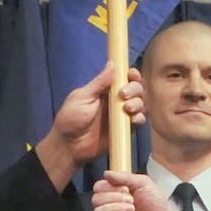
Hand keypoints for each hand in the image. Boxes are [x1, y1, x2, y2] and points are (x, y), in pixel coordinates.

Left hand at [36, 63, 145, 187]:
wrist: (69, 146)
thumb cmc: (71, 119)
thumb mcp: (82, 97)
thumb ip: (99, 83)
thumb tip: (112, 64)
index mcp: (105, 90)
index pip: (123, 78)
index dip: (131, 74)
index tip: (131, 75)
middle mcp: (116, 101)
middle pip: (136, 89)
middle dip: (134, 89)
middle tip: (123, 95)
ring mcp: (121, 115)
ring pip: (140, 104)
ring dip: (138, 102)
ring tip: (127, 108)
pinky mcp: (125, 130)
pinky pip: (138, 121)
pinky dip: (139, 118)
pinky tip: (131, 119)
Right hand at [92, 171, 192, 210]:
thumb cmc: (155, 205)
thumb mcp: (143, 183)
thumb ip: (125, 176)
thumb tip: (107, 173)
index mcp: (114, 193)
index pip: (98, 187)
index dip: (109, 186)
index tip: (126, 189)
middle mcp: (109, 207)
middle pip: (96, 199)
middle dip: (115, 197)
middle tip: (131, 200)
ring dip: (116, 208)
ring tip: (132, 210)